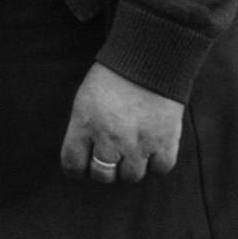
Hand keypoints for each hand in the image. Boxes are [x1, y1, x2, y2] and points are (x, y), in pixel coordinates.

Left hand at [59, 62, 183, 183]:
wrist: (148, 61)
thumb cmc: (111, 80)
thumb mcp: (84, 100)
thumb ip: (82, 130)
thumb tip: (83, 158)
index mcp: (84, 124)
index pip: (72, 164)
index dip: (76, 169)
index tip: (82, 166)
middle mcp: (109, 138)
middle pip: (102, 176)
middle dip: (104, 170)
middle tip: (109, 158)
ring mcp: (138, 143)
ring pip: (131, 177)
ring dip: (130, 167)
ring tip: (132, 150)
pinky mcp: (165, 143)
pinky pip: (159, 170)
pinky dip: (156, 163)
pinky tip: (152, 148)